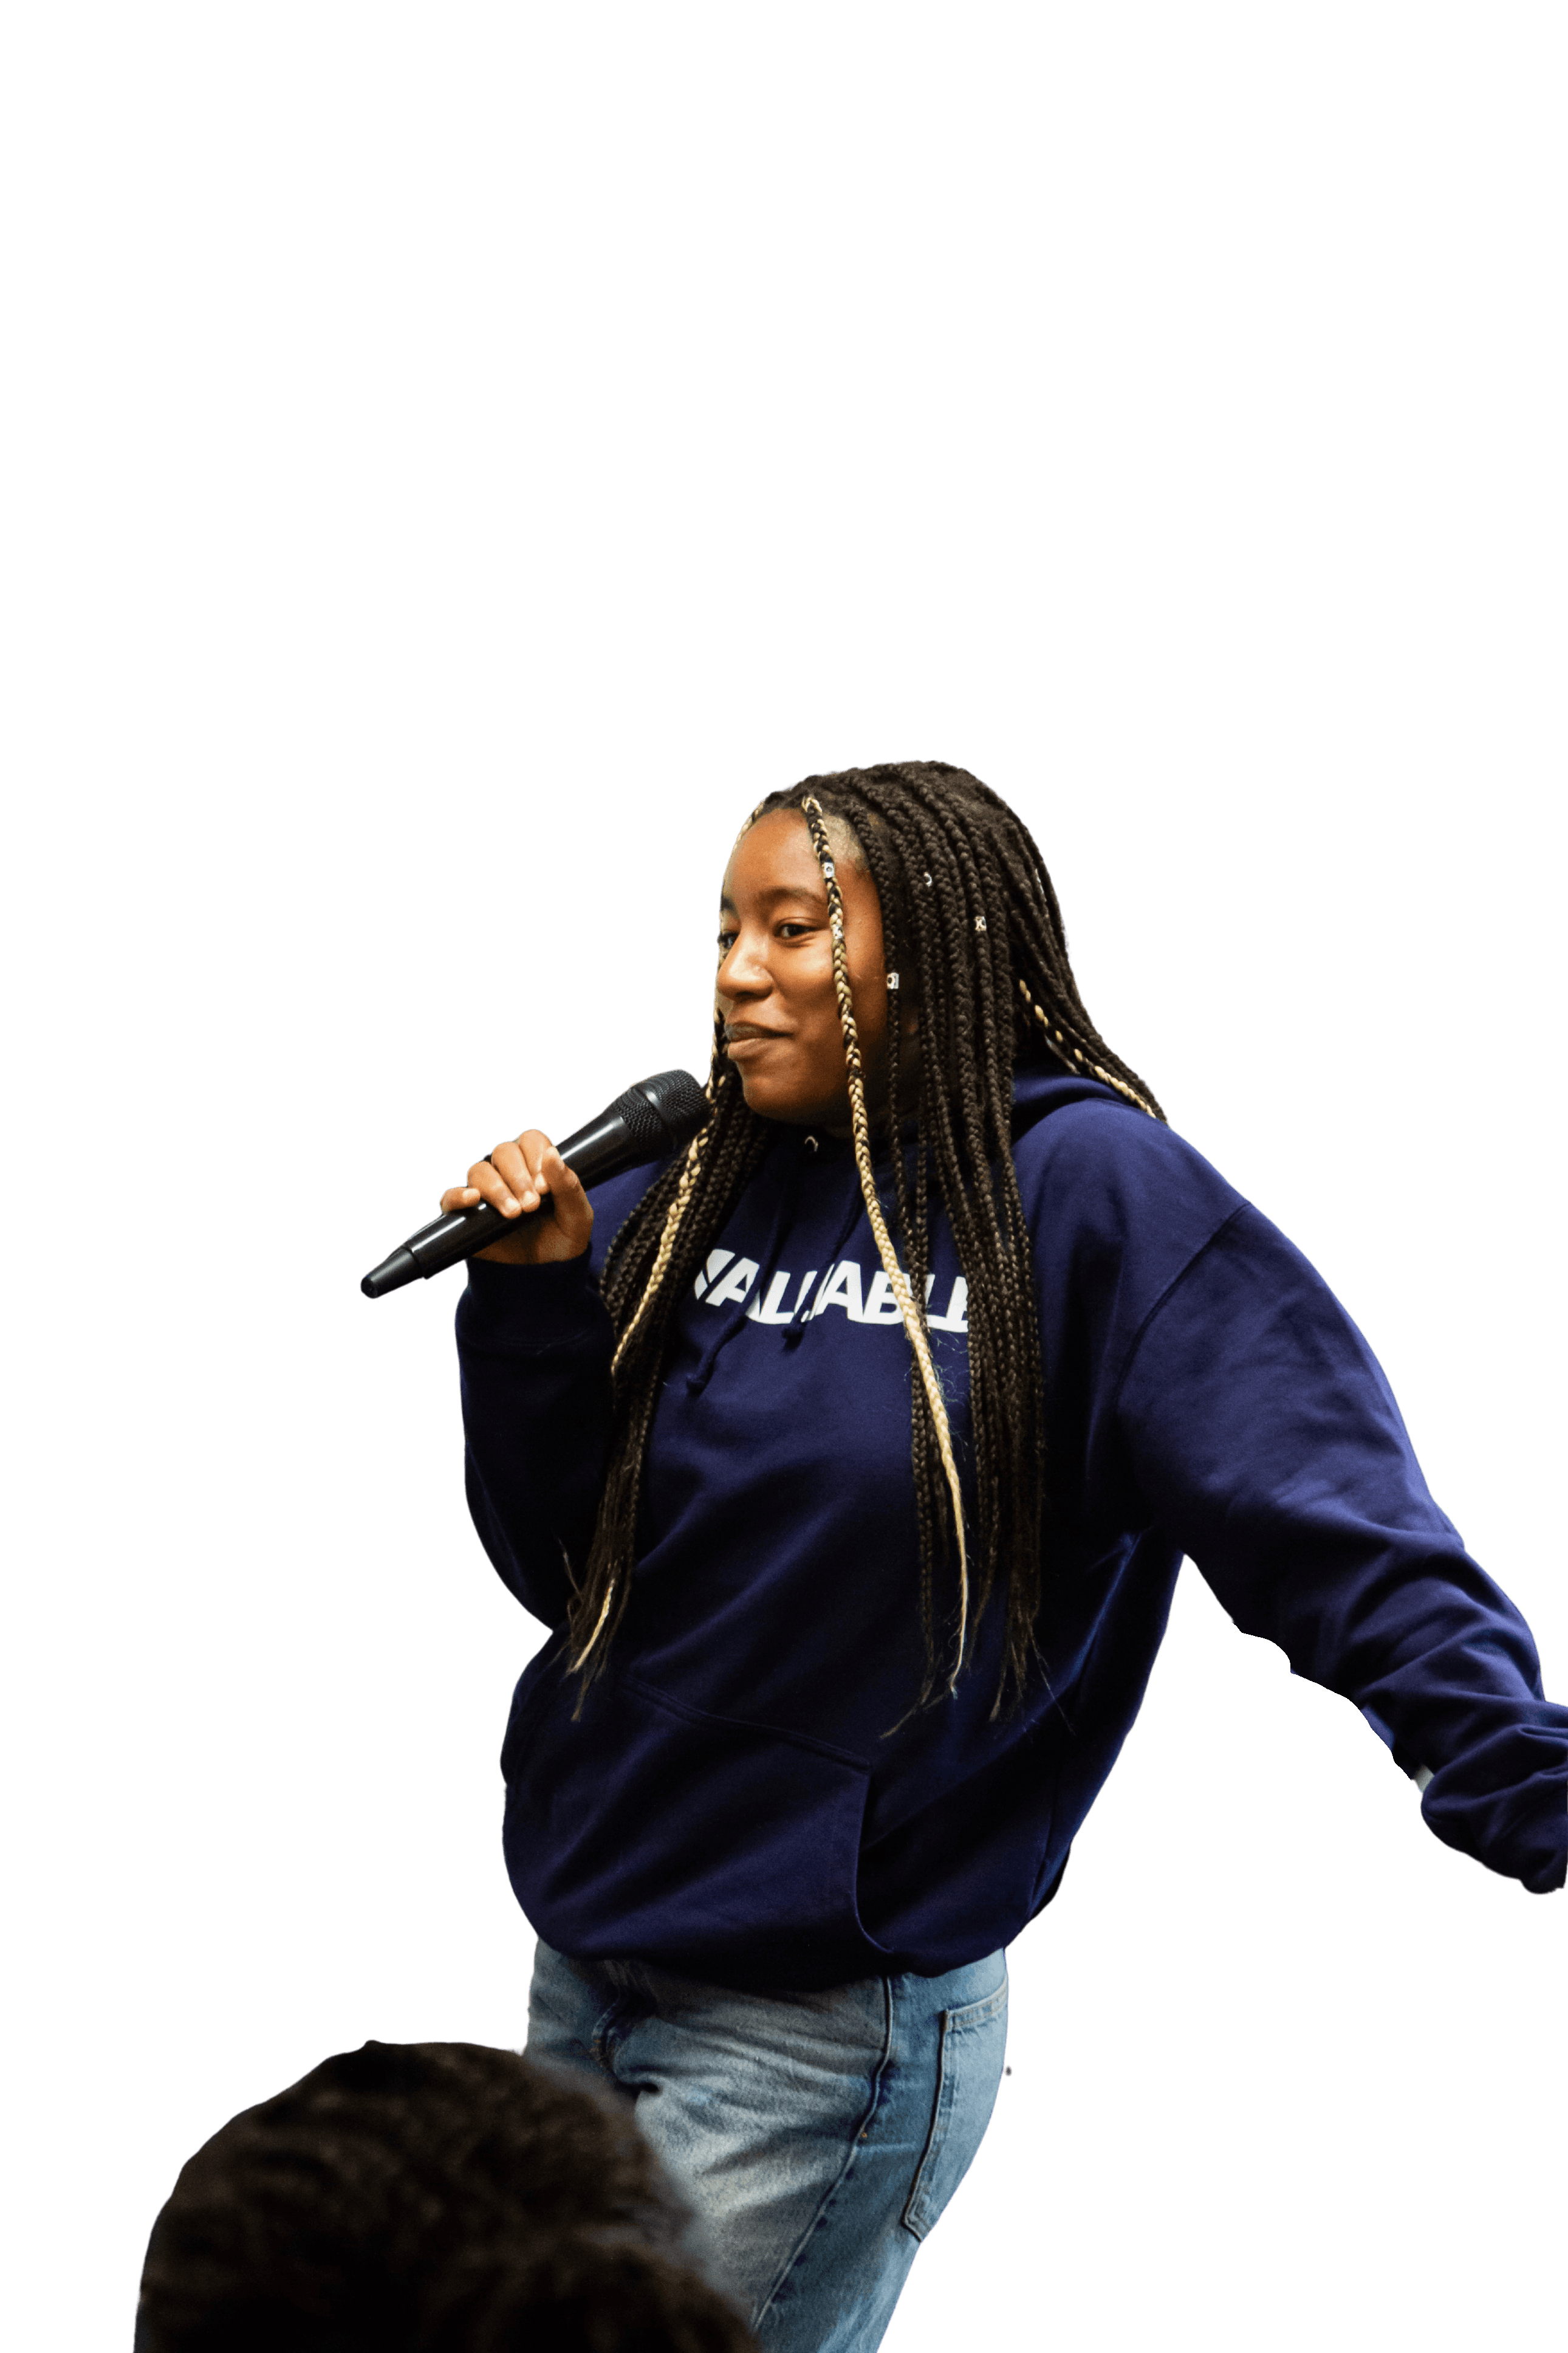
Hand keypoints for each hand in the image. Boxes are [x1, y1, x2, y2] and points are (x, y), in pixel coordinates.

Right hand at [440, 1130, 592, 1265]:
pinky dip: (459, 1196)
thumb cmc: (563, 1237)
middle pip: (504, 1152)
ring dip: (497, 1189)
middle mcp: (508, 1171)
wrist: (545, 1271)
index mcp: (536, 1163)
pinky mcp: (466, 1213)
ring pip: (480, 1171)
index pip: (531, 1140)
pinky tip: (474, 1200)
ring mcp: (485, 1190)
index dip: (537, 1158)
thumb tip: (552, 1155)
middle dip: (519, 1178)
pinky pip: (451, 1196)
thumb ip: (569, 1185)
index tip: (546, 1187)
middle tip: (531, 1205)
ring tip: (514, 1213)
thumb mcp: (577, 1215)